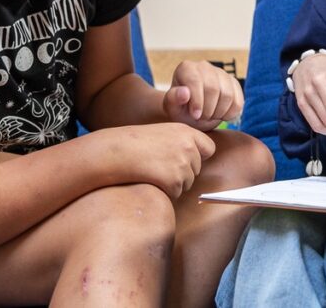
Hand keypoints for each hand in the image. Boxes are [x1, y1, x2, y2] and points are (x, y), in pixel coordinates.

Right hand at [100, 122, 216, 198]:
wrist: (115, 152)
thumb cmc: (135, 143)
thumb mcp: (162, 133)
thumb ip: (182, 143)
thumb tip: (197, 159)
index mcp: (186, 132)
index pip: (209, 148)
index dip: (198, 155)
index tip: (183, 157)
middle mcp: (188, 147)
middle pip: (196, 169)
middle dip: (182, 172)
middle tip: (158, 164)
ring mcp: (182, 164)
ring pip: (187, 183)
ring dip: (173, 182)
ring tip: (152, 170)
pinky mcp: (174, 181)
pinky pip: (176, 193)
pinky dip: (165, 190)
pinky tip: (151, 179)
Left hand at [163, 60, 243, 130]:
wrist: (192, 114)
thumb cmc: (179, 109)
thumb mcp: (171, 107)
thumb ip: (173, 99)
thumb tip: (184, 92)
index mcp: (186, 68)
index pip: (195, 81)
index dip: (197, 101)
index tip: (195, 116)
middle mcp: (204, 66)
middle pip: (213, 89)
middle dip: (208, 109)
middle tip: (201, 118)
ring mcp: (221, 73)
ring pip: (228, 95)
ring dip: (219, 112)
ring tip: (209, 117)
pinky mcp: (233, 83)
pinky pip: (238, 101)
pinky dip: (230, 114)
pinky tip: (220, 115)